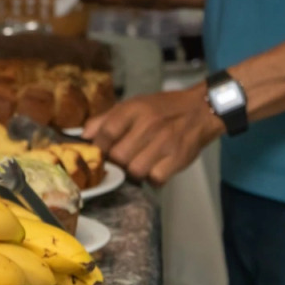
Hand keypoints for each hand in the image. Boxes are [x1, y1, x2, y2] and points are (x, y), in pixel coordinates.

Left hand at [82, 84, 224, 186]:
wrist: (201, 110)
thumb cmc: (162, 109)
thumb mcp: (133, 105)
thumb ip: (105, 119)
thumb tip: (83, 136)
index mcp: (135, 109)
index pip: (106, 131)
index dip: (99, 146)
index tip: (100, 152)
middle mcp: (150, 124)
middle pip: (119, 156)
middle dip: (116, 161)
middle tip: (123, 158)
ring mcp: (165, 142)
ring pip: (135, 170)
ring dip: (134, 171)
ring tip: (139, 163)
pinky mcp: (178, 158)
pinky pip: (155, 179)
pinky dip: (152, 178)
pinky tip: (155, 168)